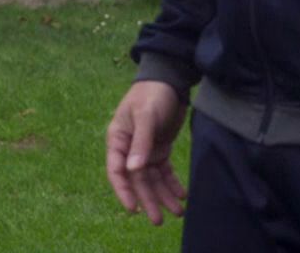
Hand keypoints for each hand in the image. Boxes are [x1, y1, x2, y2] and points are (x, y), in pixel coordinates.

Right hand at [106, 80, 187, 224]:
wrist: (169, 79)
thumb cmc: (151, 94)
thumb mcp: (145, 116)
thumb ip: (140, 142)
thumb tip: (133, 170)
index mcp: (118, 139)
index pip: (117, 170)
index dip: (124, 191)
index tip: (133, 208)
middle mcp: (129, 148)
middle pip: (137, 180)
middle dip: (148, 200)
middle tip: (158, 220)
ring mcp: (145, 150)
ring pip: (152, 179)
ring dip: (163, 196)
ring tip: (177, 213)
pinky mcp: (160, 148)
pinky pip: (164, 172)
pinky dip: (172, 184)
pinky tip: (182, 195)